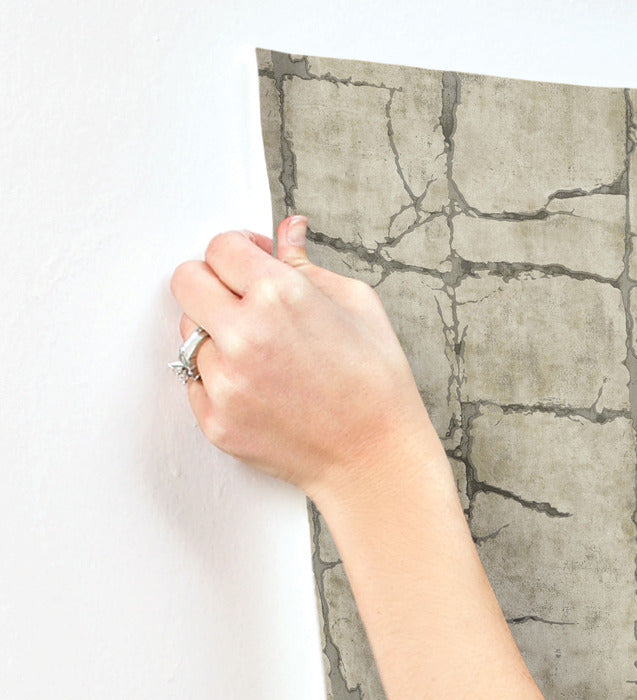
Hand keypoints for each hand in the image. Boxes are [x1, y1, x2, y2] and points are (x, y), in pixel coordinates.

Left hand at [169, 215, 434, 505]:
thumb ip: (308, 265)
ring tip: (262, 356)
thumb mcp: (358, 306)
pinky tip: (261, 389)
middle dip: (213, 283)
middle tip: (243, 302)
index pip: (220, 247)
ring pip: (189, 334)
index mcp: (280, 295)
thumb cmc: (377, 384)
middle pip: (186, 281)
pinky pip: (196, 382)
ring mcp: (225, 382)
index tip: (252, 265)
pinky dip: (220, 380)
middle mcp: (243, 335)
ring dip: (216, 336)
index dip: (239, 252)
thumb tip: (287, 230)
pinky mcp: (216, 420)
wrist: (376, 460)